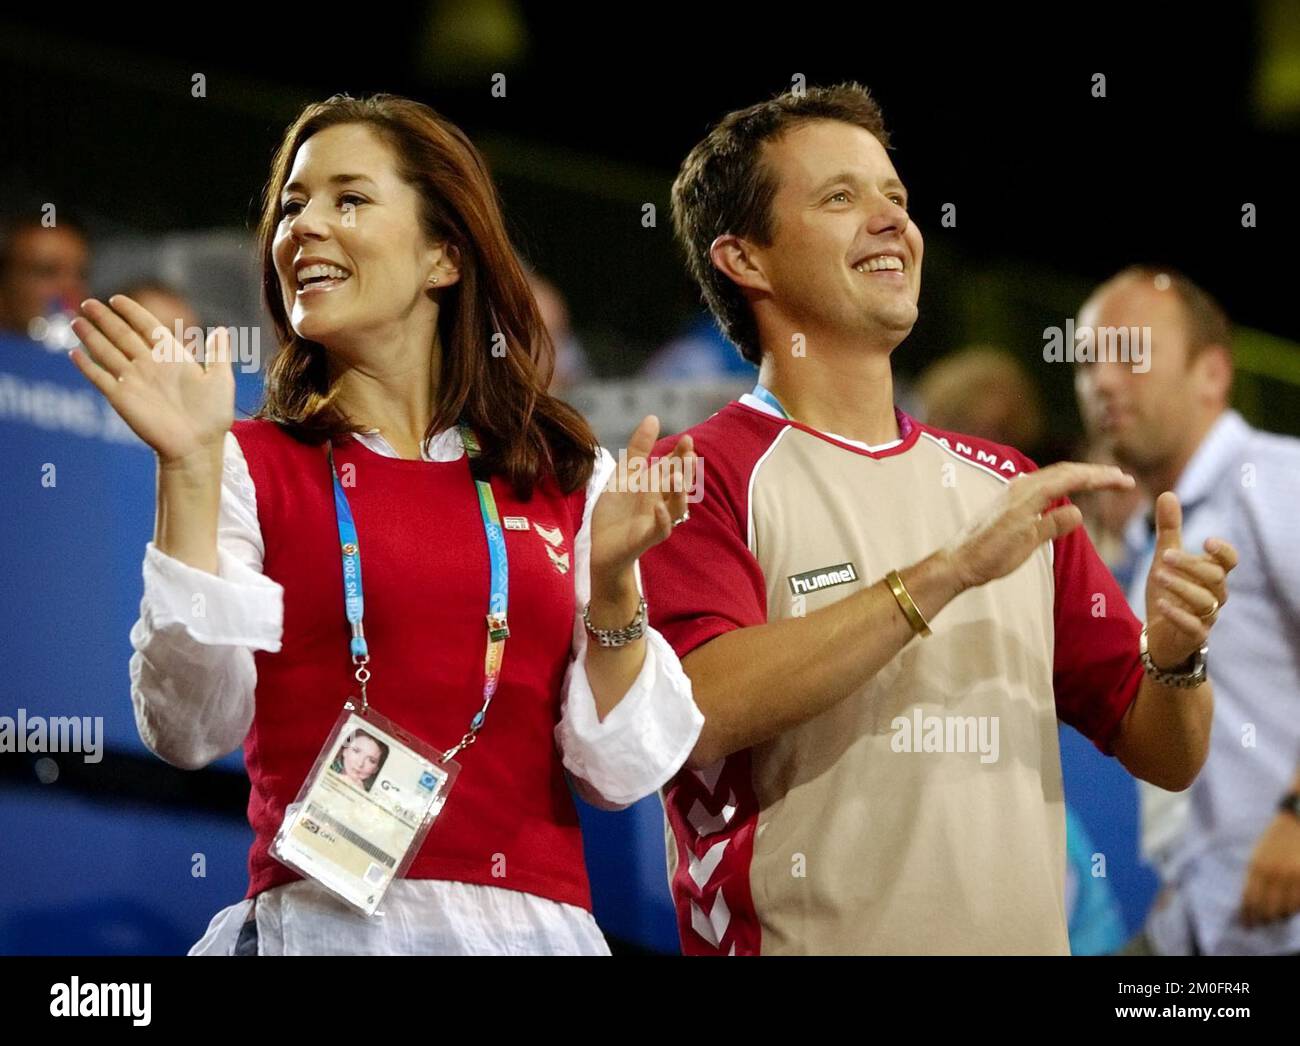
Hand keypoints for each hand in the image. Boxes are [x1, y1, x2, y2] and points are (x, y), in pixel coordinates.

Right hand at [67, 295, 234, 465]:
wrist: (198, 445)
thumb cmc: (213, 415)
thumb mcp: (221, 379)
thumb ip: (219, 354)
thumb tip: (221, 330)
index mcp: (171, 358)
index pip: (147, 327)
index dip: (132, 312)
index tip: (117, 299)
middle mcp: (149, 366)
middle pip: (122, 335)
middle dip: (105, 319)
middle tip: (88, 303)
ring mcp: (134, 381)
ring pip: (107, 353)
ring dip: (91, 337)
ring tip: (76, 321)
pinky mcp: (121, 398)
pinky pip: (100, 379)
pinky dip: (87, 367)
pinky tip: (74, 354)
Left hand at [589, 414, 695, 586]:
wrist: (601, 548)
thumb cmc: (616, 512)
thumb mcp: (624, 476)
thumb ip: (638, 450)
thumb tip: (654, 417)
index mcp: (656, 487)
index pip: (674, 467)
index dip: (682, 455)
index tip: (688, 440)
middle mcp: (661, 502)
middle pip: (680, 485)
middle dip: (685, 470)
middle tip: (689, 453)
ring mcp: (655, 521)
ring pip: (676, 508)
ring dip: (679, 493)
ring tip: (676, 477)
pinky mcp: (646, 539)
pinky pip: (660, 530)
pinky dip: (662, 519)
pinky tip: (659, 507)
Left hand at [944, 461, 1134, 590]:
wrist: (958, 562)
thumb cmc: (989, 556)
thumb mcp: (1025, 543)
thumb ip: (1051, 525)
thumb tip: (1079, 511)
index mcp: (1027, 494)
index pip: (1071, 478)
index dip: (1100, 478)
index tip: (1124, 481)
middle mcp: (1020, 487)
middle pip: (1065, 472)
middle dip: (1095, 474)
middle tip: (1122, 479)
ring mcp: (1013, 491)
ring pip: (1054, 476)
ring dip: (1080, 476)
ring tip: (1103, 481)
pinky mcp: (1009, 500)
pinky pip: (1043, 484)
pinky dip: (1063, 483)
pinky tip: (1070, 489)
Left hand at [1143, 491, 1237, 668]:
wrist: (1161, 634)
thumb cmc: (1170, 591)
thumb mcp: (1165, 559)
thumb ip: (1169, 530)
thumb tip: (1167, 493)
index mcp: (1211, 574)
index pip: (1229, 561)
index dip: (1223, 551)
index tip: (1207, 541)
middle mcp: (1214, 594)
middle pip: (1215, 577)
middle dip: (1191, 565)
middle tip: (1165, 556)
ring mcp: (1206, 616)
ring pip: (1205, 601)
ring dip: (1182, 587)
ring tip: (1158, 576)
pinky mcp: (1193, 636)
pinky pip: (1193, 626)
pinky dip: (1178, 614)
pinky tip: (1162, 604)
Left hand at [1240, 811, 1299, 926]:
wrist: (1297, 820)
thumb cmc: (1278, 839)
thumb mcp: (1260, 854)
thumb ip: (1256, 876)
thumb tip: (1251, 902)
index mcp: (1256, 867)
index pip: (1249, 899)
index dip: (1248, 916)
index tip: (1247, 926)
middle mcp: (1271, 873)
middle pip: (1265, 908)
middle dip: (1263, 919)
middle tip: (1264, 924)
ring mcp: (1290, 876)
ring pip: (1284, 909)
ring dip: (1280, 916)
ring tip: (1278, 917)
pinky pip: (1298, 903)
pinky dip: (1294, 909)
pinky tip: (1291, 908)